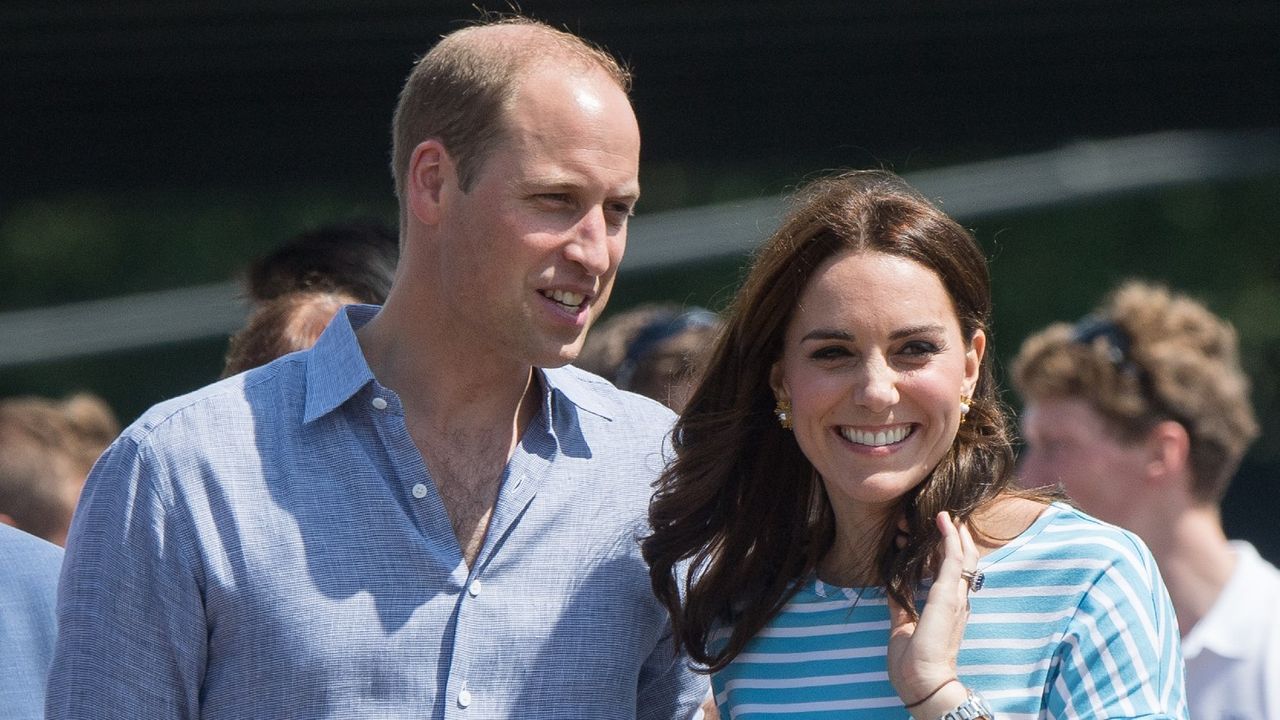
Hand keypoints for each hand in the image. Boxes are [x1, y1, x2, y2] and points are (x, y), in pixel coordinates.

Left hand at [887, 512, 977, 715]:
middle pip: (964, 563)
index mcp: (948, 610)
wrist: (922, 681)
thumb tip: (893, 588)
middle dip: (954, 540)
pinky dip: (950, 539)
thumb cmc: (913, 663)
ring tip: (945, 516)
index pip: (951, 575)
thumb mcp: (903, 625)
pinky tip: (944, 522)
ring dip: (952, 535)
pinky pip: (954, 560)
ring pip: (963, 557)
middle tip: (943, 520)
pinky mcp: (947, 595)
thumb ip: (901, 604)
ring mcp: (954, 597)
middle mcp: (956, 601)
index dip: (943, 554)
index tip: (926, 537)